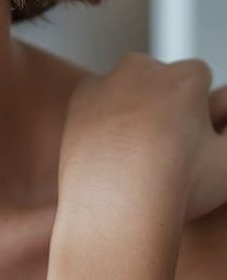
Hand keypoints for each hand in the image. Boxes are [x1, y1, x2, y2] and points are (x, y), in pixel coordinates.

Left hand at [57, 51, 226, 232]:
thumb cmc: (176, 188)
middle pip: (162, 79)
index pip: (199, 78)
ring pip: (129, 88)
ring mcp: (106, 80)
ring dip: (135, 108)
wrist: (115, 211)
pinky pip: (101, 100)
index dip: (199, 110)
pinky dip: (106, 116)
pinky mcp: (80, 98)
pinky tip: (114, 149)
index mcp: (185, 77)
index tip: (191, 139)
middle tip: (165, 148)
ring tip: (138, 153)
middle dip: (166, 102)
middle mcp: (143, 68)